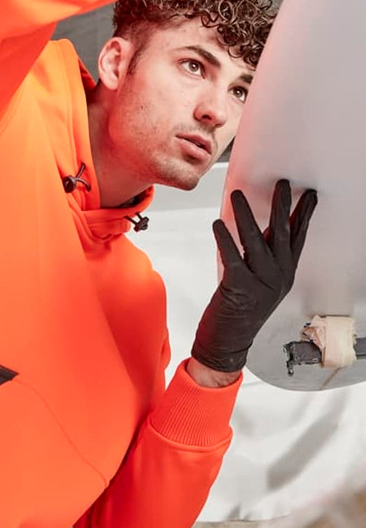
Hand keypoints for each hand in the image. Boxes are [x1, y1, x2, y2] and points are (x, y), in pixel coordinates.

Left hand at [191, 180, 317, 372]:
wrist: (228, 343)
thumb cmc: (240, 311)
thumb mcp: (260, 283)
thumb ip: (262, 258)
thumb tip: (259, 228)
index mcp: (285, 273)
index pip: (298, 238)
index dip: (303, 215)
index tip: (310, 195)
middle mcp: (278, 276)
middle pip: (283, 234)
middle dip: (283, 206)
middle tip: (283, 183)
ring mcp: (261, 283)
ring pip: (256, 240)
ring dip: (245, 215)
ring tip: (237, 194)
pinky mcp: (240, 288)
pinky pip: (233, 257)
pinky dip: (225, 238)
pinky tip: (218, 224)